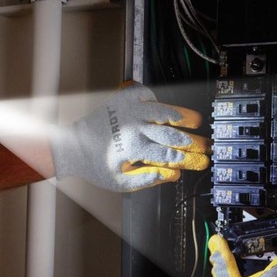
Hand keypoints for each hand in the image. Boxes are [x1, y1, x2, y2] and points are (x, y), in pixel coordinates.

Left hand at [49, 82, 210, 191]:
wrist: (71, 146)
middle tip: (204, 144)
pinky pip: (145, 93)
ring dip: (179, 116)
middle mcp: (133, 127)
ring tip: (193, 121)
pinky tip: (160, 107)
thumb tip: (173, 175)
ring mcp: (128, 110)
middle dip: (191, 141)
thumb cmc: (95, 167)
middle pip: (171, 133)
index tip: (199, 161)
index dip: (186, 159)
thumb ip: (146, 180)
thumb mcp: (119, 183)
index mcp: (133, 149)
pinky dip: (155, 98)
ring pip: (162, 110)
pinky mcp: (121, 99)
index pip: (168, 154)